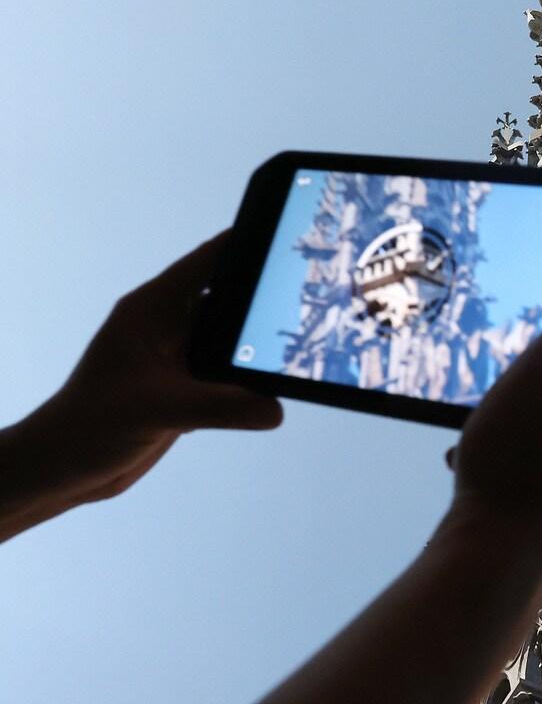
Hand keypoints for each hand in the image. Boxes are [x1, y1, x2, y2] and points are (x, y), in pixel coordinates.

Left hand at [2, 232, 281, 539]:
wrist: (67, 466)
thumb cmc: (94, 425)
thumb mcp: (162, 410)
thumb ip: (221, 407)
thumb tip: (275, 408)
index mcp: (152, 310)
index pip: (207, 262)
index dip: (246, 245)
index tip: (288, 237)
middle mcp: (168, 326)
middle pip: (228, 298)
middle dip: (265, 297)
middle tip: (311, 296)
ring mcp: (177, 356)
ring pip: (231, 338)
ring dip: (259, 344)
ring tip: (303, 343)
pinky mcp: (185, 386)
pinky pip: (228, 372)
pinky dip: (251, 377)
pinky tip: (277, 386)